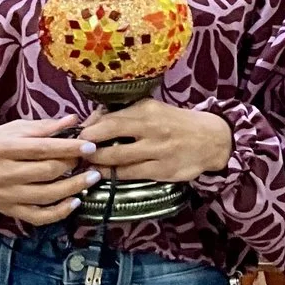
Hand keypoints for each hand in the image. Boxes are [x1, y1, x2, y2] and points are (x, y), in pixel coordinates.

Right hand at [0, 116, 96, 224]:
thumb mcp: (11, 130)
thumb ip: (43, 127)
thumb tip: (73, 120)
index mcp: (5, 147)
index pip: (43, 148)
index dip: (69, 148)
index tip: (89, 146)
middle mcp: (5, 172)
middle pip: (47, 171)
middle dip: (73, 165)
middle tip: (89, 159)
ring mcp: (8, 195)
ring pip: (47, 195)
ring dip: (74, 188)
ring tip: (91, 178)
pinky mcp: (10, 210)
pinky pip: (38, 216)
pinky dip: (59, 212)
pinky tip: (74, 202)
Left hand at [78, 98, 232, 185]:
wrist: (210, 139)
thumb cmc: (175, 123)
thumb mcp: (153, 109)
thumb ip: (126, 114)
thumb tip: (94, 120)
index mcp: (146, 110)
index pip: (108, 119)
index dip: (88, 129)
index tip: (76, 135)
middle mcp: (150, 129)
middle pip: (108, 136)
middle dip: (86, 146)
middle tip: (74, 152)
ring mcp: (156, 151)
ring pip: (116, 158)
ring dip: (96, 163)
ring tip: (85, 165)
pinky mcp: (161, 170)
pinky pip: (129, 174)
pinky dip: (113, 175)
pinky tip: (103, 174)